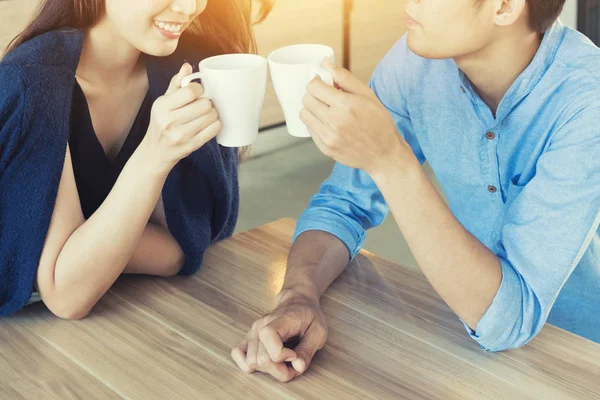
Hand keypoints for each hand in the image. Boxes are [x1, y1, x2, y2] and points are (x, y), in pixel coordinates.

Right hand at [140, 63, 221, 173]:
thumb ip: (176, 83)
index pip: (190, 91)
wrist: (155, 151)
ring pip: (211, 116)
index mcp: (162, 106)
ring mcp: (181, 135)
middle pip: (204, 104)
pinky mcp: (191, 146)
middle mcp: (170, 121)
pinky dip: (215, 124)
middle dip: (207, 102)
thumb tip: (187, 66)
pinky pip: (214, 130)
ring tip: (206, 114)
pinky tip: (209, 123)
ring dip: (213, 113)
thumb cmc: (161, 123)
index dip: (199, 89)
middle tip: (204, 104)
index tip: (198, 92)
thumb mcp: (163, 102)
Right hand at [231, 288, 327, 381]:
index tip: (295, 355)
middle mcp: (260, 326)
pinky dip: (250, 364)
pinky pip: (237, 354)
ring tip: (284, 363)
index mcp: (279, 320)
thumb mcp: (318, 332)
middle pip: (260, 359)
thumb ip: (308, 350)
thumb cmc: (308, 316)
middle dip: (280, 370)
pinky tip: (266, 362)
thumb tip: (298, 367)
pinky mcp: (248, 337)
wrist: (296, 301)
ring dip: (269, 370)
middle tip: (294, 363)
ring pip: (251, 362)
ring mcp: (252, 331)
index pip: (268, 338)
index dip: (282, 355)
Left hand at [300, 60, 413, 175]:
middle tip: (326, 97)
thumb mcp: (368, 96)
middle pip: (306, 100)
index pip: (314, 87)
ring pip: (304, 115)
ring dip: (312, 109)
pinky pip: (310, 130)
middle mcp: (335, 121)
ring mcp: (328, 137)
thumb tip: (326, 63)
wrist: (384, 155)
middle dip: (314, 95)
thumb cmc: (379, 123)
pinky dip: (316, 124)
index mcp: (347, 105)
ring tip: (326, 111)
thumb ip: (345, 78)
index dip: (317, 82)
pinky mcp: (325, 148)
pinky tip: (330, 125)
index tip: (323, 84)